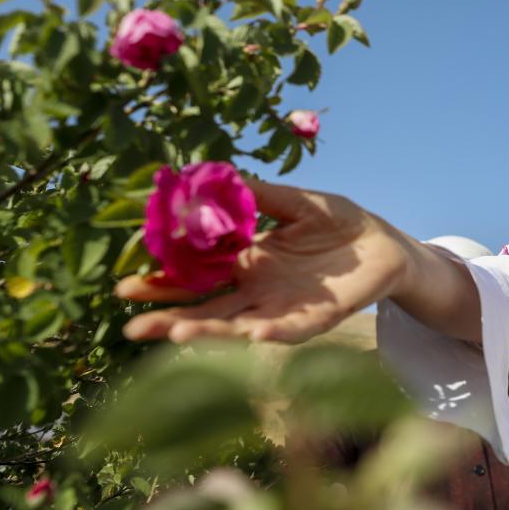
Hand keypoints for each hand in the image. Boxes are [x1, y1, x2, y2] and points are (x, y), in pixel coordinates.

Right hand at [115, 179, 415, 343]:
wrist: (383, 244)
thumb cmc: (338, 222)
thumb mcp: (295, 201)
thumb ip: (257, 194)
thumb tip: (210, 175)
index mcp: (244, 263)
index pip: (194, 277)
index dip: (162, 281)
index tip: (125, 283)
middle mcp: (255, 291)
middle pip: (205, 310)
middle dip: (169, 317)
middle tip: (131, 323)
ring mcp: (282, 309)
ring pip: (237, 326)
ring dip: (209, 332)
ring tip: (176, 334)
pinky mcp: (314, 320)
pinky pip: (289, 329)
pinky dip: (271, 331)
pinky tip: (252, 332)